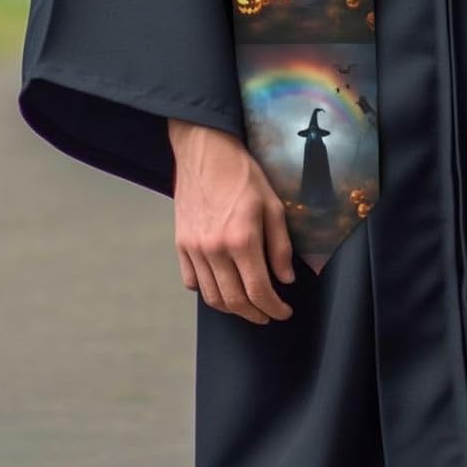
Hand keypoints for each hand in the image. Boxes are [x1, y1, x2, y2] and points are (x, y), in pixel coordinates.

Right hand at [169, 118, 294, 324]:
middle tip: (269, 314)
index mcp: (242, 239)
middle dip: (254, 314)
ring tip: (248, 306)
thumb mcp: (274, 204)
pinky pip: (192, 282)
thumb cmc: (244, 174)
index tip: (283, 313)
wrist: (206, 151)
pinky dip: (208, 292)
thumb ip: (280, 246)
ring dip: (231, 308)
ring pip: (211, 296)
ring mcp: (194, 249)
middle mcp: (214, 250)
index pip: (258, 290)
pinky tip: (222, 286)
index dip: (273, 308)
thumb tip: (285, 279)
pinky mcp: (180, 245)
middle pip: (233, 301)